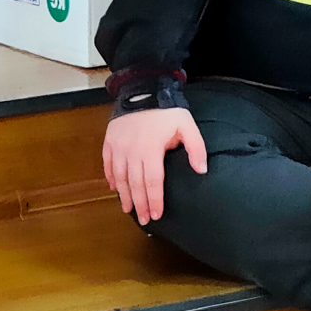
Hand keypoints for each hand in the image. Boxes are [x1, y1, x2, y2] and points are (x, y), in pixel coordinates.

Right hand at [102, 109, 206, 225]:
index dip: (154, 200)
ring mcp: (118, 147)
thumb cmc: (166, 110)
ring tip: (128, 209)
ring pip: (120, 178)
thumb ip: (196, 149)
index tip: (157, 214)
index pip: (152, 182)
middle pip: (135, 184)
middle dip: (140, 204)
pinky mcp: (109, 142)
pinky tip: (115, 189)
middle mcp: (131, 151)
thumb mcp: (187, 126)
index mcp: (151, 149)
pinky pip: (108, 165)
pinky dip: (111, 178)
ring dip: (124, 195)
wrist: (143, 90)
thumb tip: (201, 170)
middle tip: (144, 219)